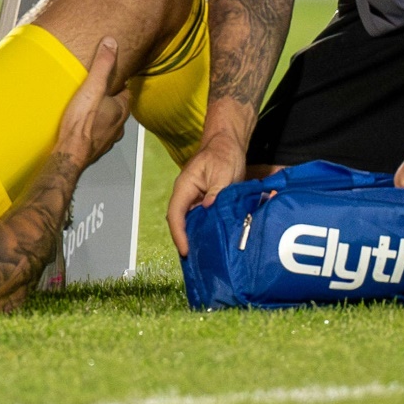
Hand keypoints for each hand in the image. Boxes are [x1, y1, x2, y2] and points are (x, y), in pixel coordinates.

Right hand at [55, 39, 131, 167]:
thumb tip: (111, 43)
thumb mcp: (92, 87)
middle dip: (109, 99)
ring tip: (87, 108)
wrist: (70, 154)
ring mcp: (107, 139)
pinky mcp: (95, 149)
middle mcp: (118, 126)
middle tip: (95, 91)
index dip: (118, 84)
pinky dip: (91, 130)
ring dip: (101, 116)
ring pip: (108, 122)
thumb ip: (102, 65)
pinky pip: (97, 135)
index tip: (108, 78)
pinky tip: (80, 127)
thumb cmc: (81, 123)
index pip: (126, 92)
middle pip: (117, 107)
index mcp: (120, 110)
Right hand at [166, 125, 247, 256]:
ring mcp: (195, 198)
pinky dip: (204, 230)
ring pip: (189, 221)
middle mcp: (186, 194)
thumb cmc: (224, 155)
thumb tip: (209, 208)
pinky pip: (200, 218)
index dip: (179, 234)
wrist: (228, 143)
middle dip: (185, 240)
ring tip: (204, 255)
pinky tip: (213, 240)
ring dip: (195, 236)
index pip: (175, 214)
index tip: (186, 250)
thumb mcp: (223, 172)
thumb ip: (217, 191)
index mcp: (185, 186)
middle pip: (179, 221)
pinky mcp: (205, 200)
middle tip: (195, 260)